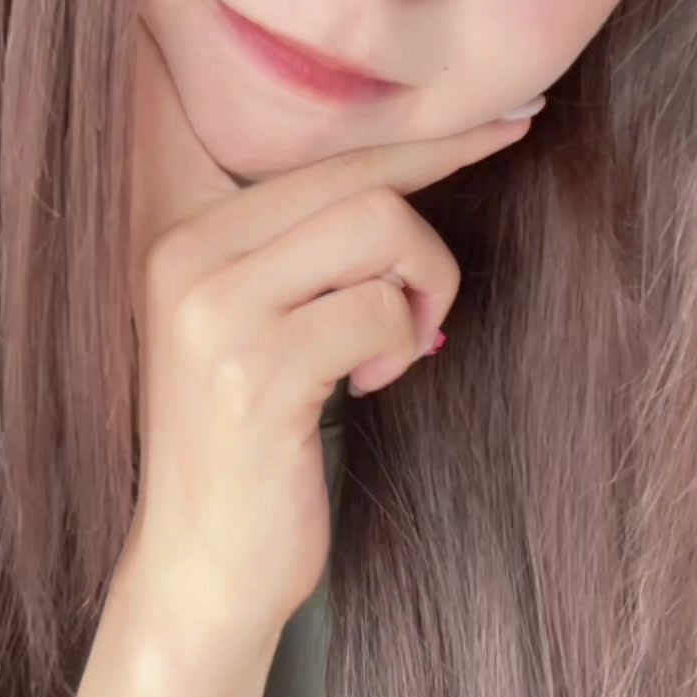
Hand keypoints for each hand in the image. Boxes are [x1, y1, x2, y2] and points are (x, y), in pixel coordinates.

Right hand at [122, 20, 534, 671]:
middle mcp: (187, 258)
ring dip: (418, 292)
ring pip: (378, 229)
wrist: (199, 571)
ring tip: (394, 353)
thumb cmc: (250, 451)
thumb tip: (419, 184)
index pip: (328, 161)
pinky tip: (370, 387)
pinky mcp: (255, 371)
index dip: (427, 146)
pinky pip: (378, 310)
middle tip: (428, 315)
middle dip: (426, 247)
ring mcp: (214, 313)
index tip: (508, 126)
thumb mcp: (261, 328)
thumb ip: (310, 254)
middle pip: (360, 184)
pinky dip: (399, 345)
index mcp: (188, 238)